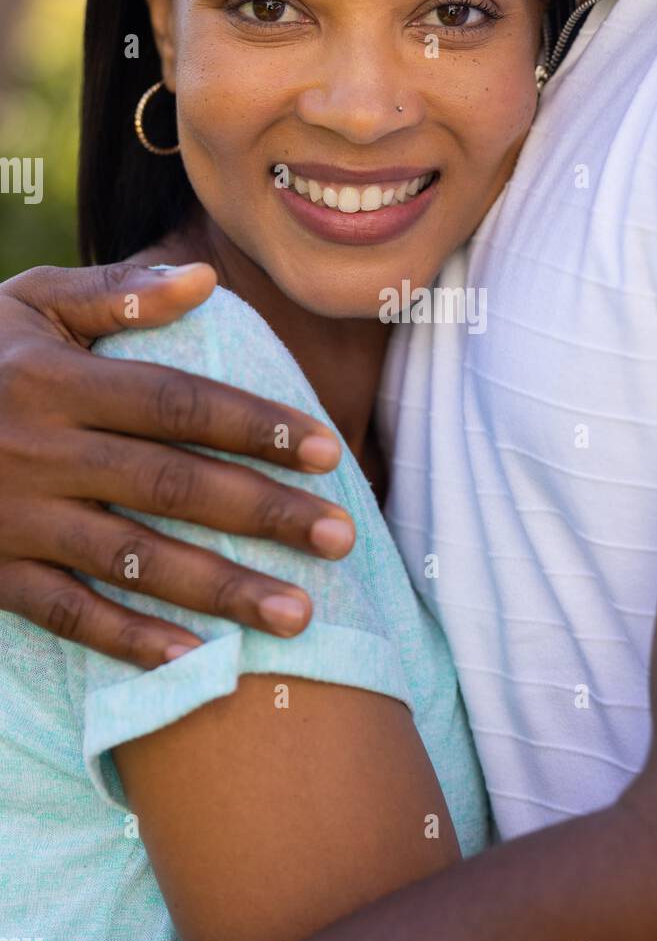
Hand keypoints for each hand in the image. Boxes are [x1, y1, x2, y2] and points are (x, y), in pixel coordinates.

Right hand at [0, 263, 354, 667]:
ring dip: (219, 588)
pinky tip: (196, 660)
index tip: (326, 451)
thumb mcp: (25, 305)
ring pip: (132, 559)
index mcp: (57, 379)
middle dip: (263, 513)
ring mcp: (15, 517)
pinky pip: (66, 614)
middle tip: (340, 538)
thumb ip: (114, 299)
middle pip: (171, 485)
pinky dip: (129, 639)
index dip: (254, 427)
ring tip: (298, 612)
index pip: (177, 404)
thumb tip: (204, 281)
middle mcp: (41, 449)